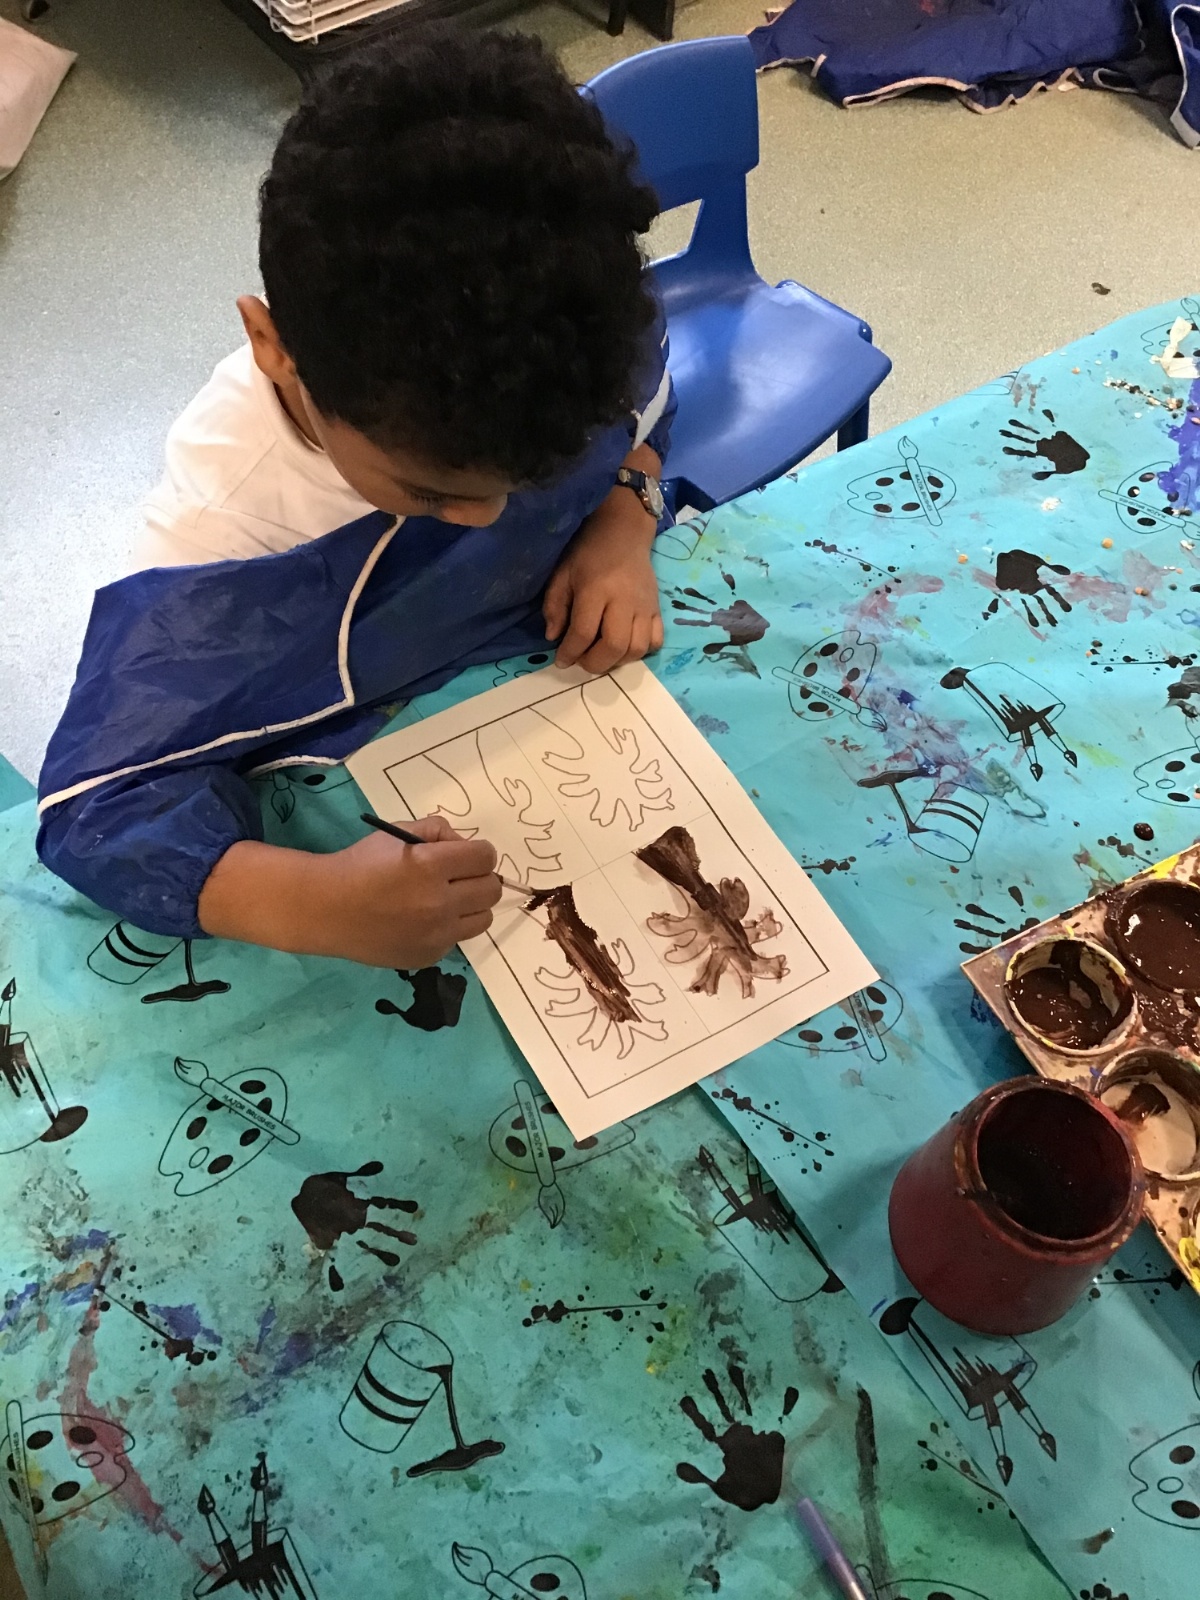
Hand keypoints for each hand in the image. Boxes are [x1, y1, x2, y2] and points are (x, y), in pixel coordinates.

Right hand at [198, 815, 501, 967]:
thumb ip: (435, 830)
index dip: (479, 852)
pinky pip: (457, 939)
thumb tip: (463, 844)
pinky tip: (423, 921)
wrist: (325, 909)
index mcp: (431, 866)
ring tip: (448, 900)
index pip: (486, 857)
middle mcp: (439, 902)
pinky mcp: (429, 956)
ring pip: (484, 918)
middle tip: (459, 877)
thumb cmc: (360, 865)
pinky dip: (449, 928)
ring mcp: (436, 935)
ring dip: (472, 906)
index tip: (466, 855)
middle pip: (492, 889)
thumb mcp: (396, 834)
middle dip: (480, 877)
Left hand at [544, 497, 662, 674]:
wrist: (624, 532)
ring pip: (637, 649)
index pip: (584, 632)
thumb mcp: (562, 573)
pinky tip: (625, 647)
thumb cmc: (588, 552)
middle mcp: (623, 600)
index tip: (561, 660)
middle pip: (614, 646)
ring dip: (617, 661)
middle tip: (582, 661)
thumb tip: (553, 637)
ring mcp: (645, 606)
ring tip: (602, 655)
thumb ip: (555, 606)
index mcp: (596, 589)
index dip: (570, 652)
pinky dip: (641, 652)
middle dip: (594, 663)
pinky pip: (656, 641)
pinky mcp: (657, 608)